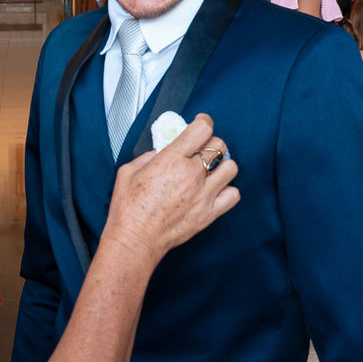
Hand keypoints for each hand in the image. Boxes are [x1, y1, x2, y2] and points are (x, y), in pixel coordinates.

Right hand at [105, 114, 238, 262]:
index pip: (202, 129)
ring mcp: (203, 194)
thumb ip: (148, 156)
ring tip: (211, 170)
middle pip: (219, 145)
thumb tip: (159, 153)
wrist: (135, 239)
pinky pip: (233, 195)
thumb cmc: (129, 208)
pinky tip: (215, 190)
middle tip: (201, 149)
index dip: (203, 122)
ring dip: (221, 165)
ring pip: (230, 167)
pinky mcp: (209, 213)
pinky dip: (227, 190)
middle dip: (210, 143)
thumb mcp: (128, 171)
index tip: (200, 124)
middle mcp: (192, 174)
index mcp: (171, 159)